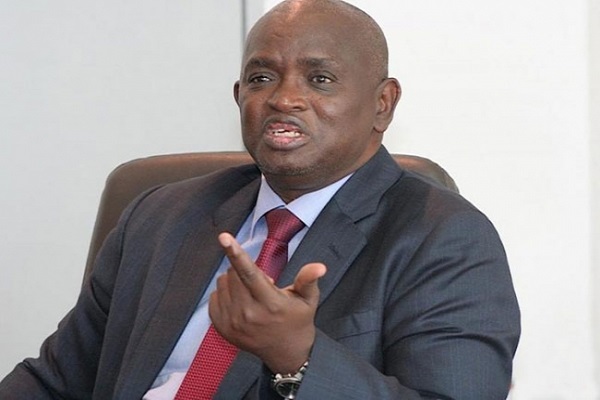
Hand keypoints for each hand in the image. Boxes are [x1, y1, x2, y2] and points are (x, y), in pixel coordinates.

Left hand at [210, 232, 326, 372]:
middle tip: (262, 283)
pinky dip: (225, 293)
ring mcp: (232, 323)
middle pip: (233, 274)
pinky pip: (214, 296)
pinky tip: (240, 302)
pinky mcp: (221, 328)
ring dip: (234, 280)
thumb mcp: (308, 299)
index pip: (250, 274)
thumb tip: (319, 267)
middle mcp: (248, 314)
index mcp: (270, 304)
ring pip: (222, 283)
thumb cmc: (297, 319)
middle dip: (243, 269)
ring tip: (251, 293)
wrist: (285, 352)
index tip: (224, 237)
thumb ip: (309, 280)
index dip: (236, 253)